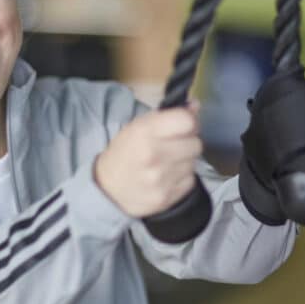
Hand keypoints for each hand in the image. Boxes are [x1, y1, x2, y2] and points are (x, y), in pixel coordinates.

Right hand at [94, 102, 202, 216]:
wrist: (108, 188)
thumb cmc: (125, 152)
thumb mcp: (138, 126)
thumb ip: (168, 115)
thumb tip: (196, 105)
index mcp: (144, 132)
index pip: (187, 122)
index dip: (190, 122)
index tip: (184, 125)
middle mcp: (154, 155)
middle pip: (196, 144)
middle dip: (188, 142)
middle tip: (174, 145)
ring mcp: (160, 179)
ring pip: (194, 162)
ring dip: (185, 160)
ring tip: (167, 162)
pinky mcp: (166, 198)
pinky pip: (190, 180)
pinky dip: (182, 177)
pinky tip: (167, 176)